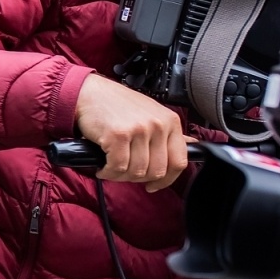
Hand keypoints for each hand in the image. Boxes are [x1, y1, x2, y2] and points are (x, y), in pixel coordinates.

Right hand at [74, 75, 188, 191]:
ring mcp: (139, 130)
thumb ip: (168, 132)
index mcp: (170, 121)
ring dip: (120, 176)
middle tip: (125, 173)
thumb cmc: (117, 104)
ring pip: (137, 171)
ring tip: (111, 168)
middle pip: (156, 171)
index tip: (153, 185)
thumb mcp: (150, 113)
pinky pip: (118, 167)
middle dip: (138, 178)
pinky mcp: (118, 136)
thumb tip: (190, 145)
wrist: (89, 93)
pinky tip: (103, 167)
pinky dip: (108, 172)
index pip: (179, 161)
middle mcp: (158, 125)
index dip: (166, 180)